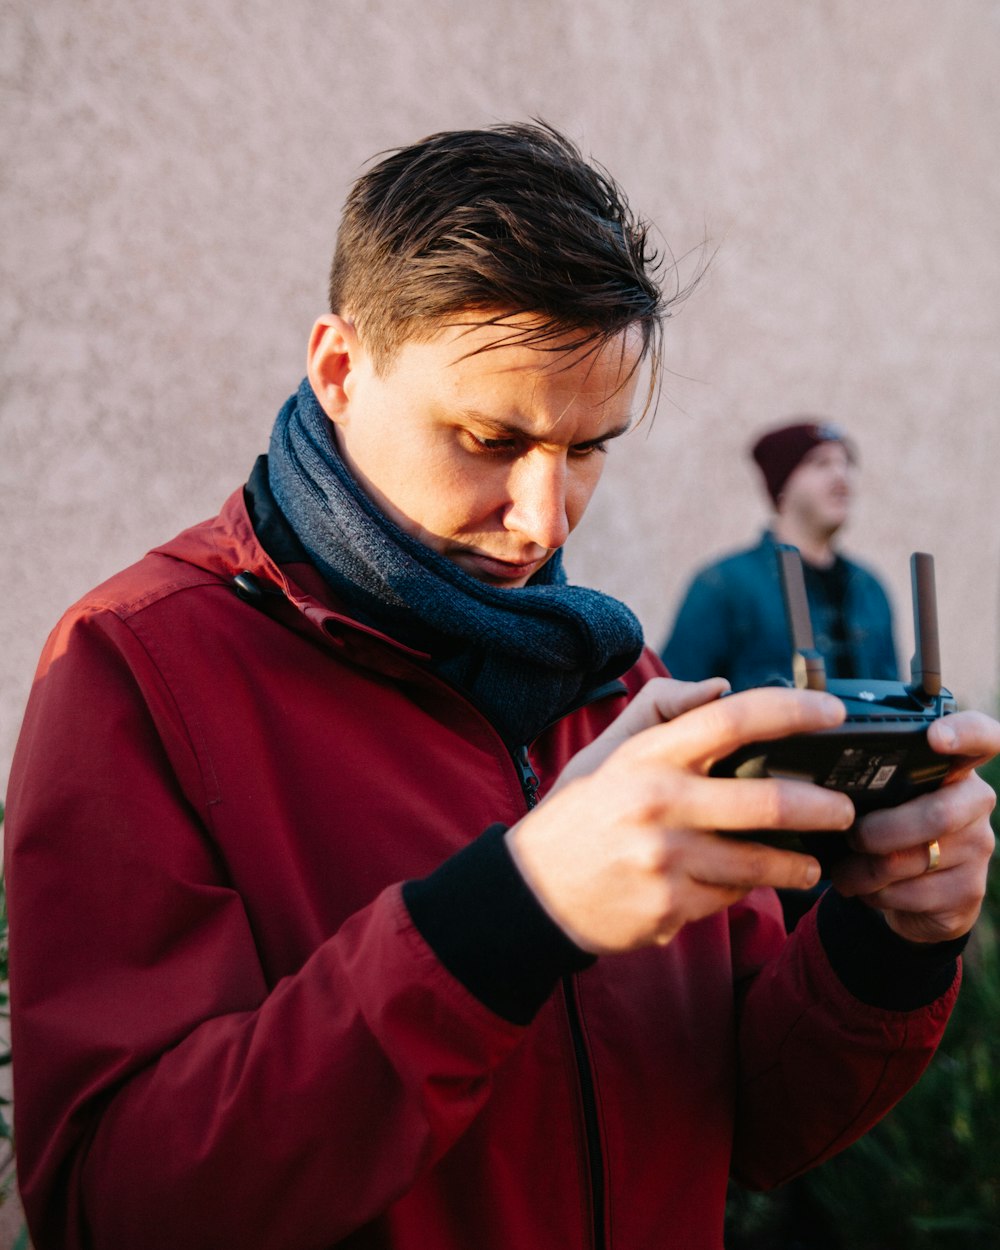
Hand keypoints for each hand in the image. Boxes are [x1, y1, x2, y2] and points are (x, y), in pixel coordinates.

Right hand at [506, 684, 854, 954]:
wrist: (533, 891)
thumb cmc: (581, 812)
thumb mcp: (608, 750)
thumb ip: (662, 710)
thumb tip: (722, 689)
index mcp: (647, 755)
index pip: (733, 719)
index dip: (793, 711)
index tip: (833, 713)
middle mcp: (658, 803)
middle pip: (770, 802)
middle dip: (824, 808)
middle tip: (844, 810)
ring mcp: (665, 860)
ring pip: (762, 862)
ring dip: (799, 863)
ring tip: (811, 862)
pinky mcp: (669, 907)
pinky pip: (731, 897)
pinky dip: (745, 890)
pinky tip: (744, 885)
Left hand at [830, 711, 999, 943]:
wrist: (914, 893)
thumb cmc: (888, 827)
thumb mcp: (882, 796)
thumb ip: (872, 779)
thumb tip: (819, 777)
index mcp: (954, 767)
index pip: (981, 737)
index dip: (964, 733)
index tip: (935, 737)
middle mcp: (975, 802)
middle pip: (937, 814)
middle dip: (881, 831)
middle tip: (852, 837)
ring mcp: (978, 847)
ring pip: (917, 859)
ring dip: (867, 870)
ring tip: (845, 871)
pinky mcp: (970, 889)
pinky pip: (915, 894)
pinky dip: (878, 894)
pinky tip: (867, 890)